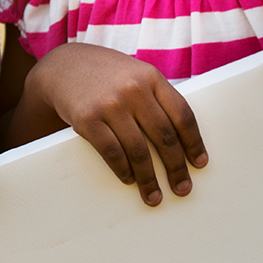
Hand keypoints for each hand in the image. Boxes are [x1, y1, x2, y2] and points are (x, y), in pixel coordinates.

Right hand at [29, 43, 204, 206]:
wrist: (63, 65)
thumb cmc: (106, 74)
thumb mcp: (136, 73)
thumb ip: (157, 97)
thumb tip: (182, 139)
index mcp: (151, 77)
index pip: (182, 114)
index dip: (193, 143)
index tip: (199, 164)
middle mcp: (133, 89)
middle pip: (164, 136)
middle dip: (176, 167)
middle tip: (182, 188)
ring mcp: (109, 104)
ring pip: (138, 150)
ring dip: (148, 178)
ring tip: (154, 196)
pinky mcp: (87, 119)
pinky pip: (111, 152)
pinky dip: (123, 170)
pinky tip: (128, 179)